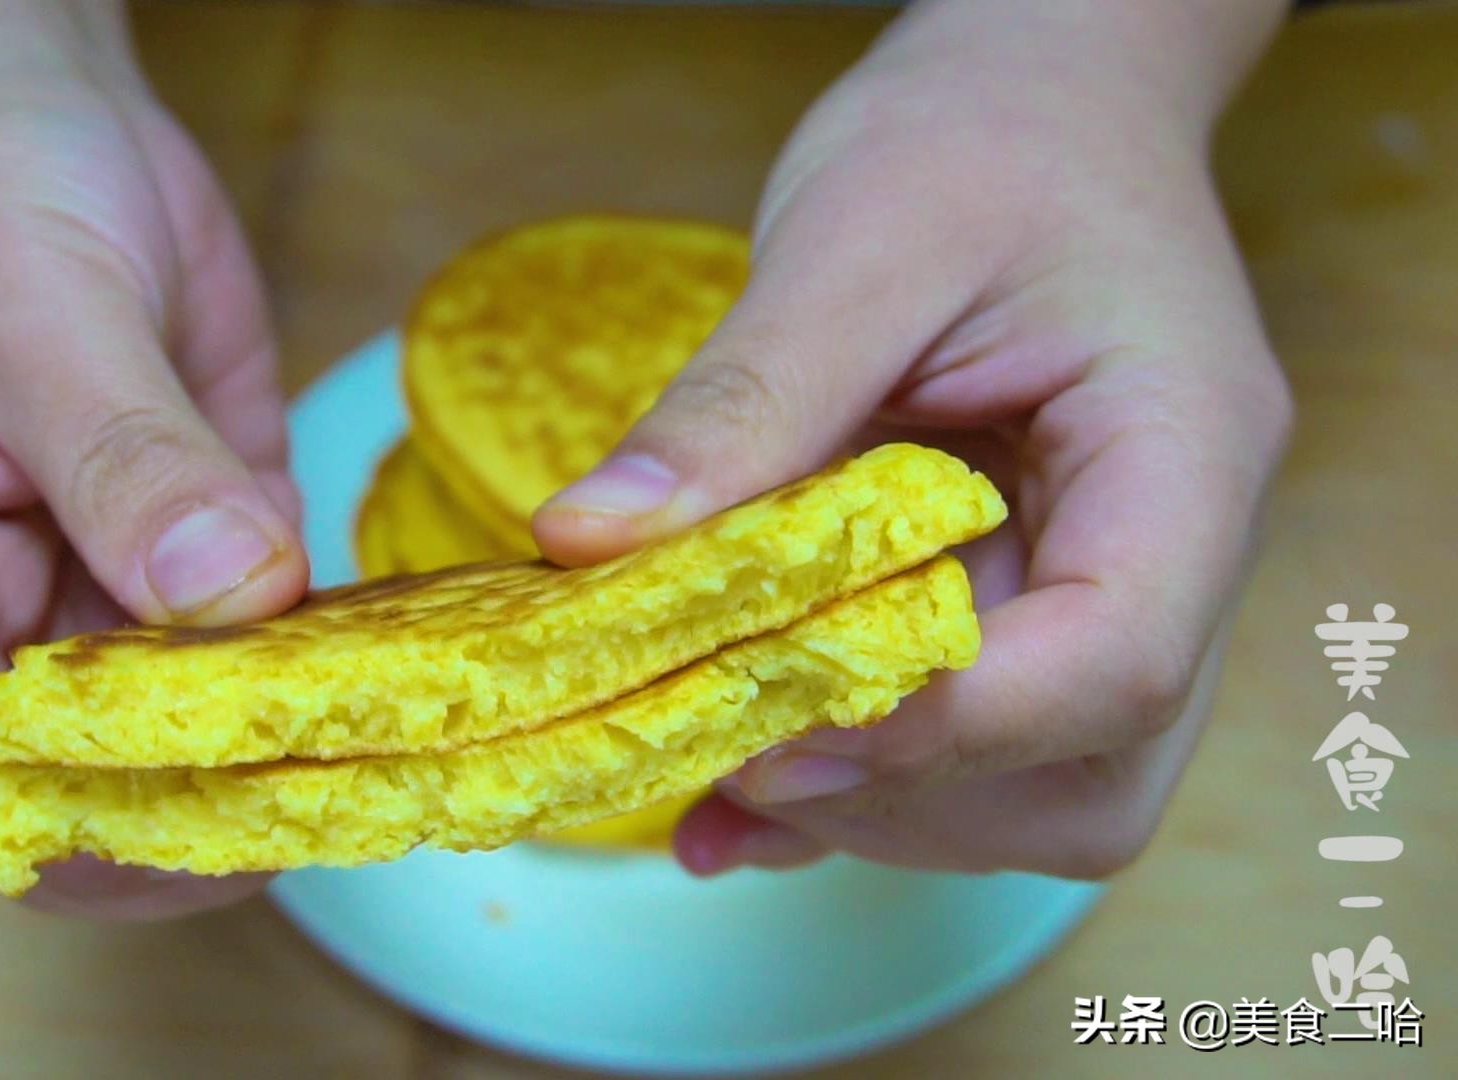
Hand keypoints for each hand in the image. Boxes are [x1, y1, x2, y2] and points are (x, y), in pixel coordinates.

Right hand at [0, 2, 304, 916]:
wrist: (35, 114)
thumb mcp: (37, 320)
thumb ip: (126, 462)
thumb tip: (234, 594)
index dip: (54, 832)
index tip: (188, 829)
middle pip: (80, 783)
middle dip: (188, 816)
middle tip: (323, 805)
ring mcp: (105, 582)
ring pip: (186, 727)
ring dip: (276, 749)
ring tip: (389, 754)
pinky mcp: (203, 539)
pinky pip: (264, 635)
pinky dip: (327, 662)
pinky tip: (409, 665)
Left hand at [533, 0, 1293, 878]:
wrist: (1042, 108)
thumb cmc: (980, 140)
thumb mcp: (853, 242)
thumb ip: (741, 404)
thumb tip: (593, 545)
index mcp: (1182, 448)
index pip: (1117, 656)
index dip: (944, 725)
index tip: (771, 728)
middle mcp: (1175, 549)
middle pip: (1091, 769)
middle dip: (901, 784)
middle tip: (728, 737)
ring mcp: (1110, 589)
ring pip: (1039, 792)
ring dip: (871, 799)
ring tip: (717, 747)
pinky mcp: (1032, 607)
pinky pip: (973, 753)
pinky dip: (851, 789)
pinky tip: (735, 800)